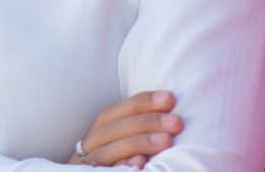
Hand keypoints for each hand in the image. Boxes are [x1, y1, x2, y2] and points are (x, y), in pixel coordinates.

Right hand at [66, 91, 182, 168]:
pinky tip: (141, 163)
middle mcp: (89, 149)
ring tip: (166, 140)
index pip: (113, 113)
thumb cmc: (124, 164)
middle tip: (175, 122)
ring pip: (105, 152)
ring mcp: (89, 167)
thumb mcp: (126, 142)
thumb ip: (140, 129)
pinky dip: (122, 166)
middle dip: (144, 123)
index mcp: (96, 134)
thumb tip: (169, 106)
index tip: (169, 98)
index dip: (140, 103)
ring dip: (137, 143)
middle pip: (109, 130)